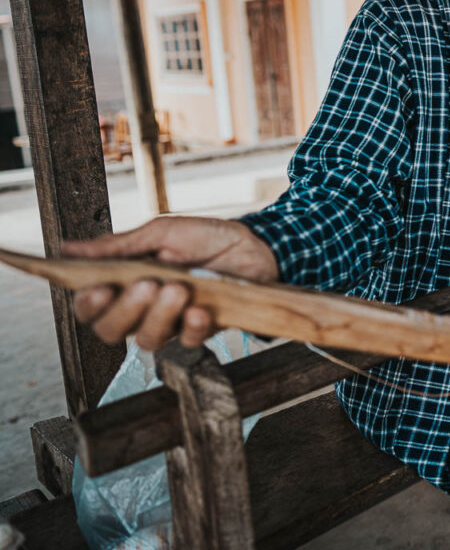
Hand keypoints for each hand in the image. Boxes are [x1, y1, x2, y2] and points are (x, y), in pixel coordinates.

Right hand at [62, 217, 279, 350]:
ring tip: (179, 290)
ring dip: (159, 316)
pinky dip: (192, 326)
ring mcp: (171, 322)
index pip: (91, 307)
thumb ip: (119, 246)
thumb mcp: (162, 232)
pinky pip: (187, 342)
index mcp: (125, 283)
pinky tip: (201, 309)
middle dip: (125, 311)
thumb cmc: (205, 238)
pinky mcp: (201, 331)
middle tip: (148, 285)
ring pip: (147, 340)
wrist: (256, 245)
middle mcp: (142, 309)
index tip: (100, 288)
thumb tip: (67, 249)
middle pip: (111, 330)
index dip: (89, 304)